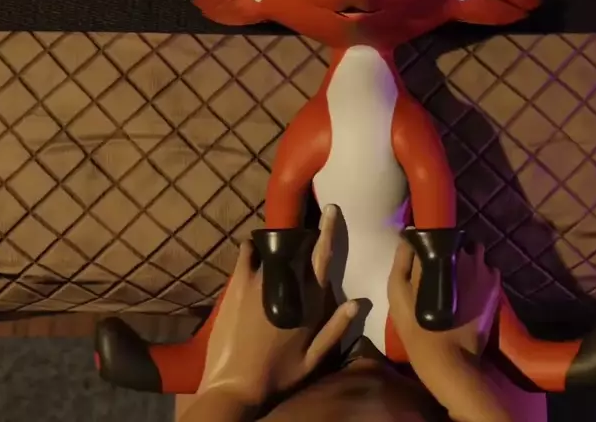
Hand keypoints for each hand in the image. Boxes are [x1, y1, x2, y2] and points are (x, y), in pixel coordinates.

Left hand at [196, 205, 358, 407]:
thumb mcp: (314, 359)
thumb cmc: (278, 375)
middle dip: (303, 234)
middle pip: (299, 248)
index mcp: (310, 303)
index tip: (332, 210)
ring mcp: (260, 282)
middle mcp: (287, 286)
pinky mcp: (238, 285)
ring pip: (274, 248)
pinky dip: (251, 247)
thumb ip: (336, 329)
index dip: (329, 232)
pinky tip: (252, 248)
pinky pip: (247, 253)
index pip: (323, 258)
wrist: (237, 385)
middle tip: (303, 227)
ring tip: (276, 241)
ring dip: (277, 242)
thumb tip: (358, 302)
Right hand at [388, 238, 501, 363]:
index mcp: (436, 254)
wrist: (448, 356)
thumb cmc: (416, 325)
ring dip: (468, 260)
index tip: (427, 251)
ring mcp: (482, 269)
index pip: (435, 234)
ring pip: (475, 252)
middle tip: (441, 269)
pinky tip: (472, 290)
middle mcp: (462, 254)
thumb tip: (409, 236)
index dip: (431, 240)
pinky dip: (481, 274)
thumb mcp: (397, 292)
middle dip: (450, 250)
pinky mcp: (494, 285)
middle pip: (457, 241)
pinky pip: (489, 269)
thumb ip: (402, 260)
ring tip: (459, 278)